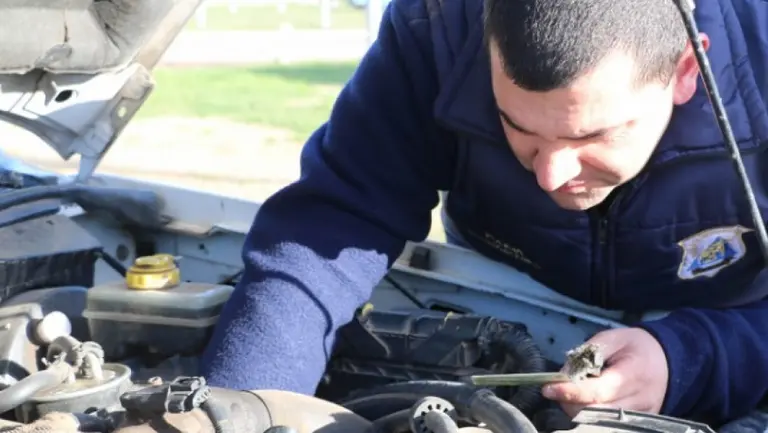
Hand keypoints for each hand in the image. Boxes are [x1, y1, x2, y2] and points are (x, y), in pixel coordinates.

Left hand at [541, 327, 668, 417]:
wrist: (668, 360)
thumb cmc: (638, 347)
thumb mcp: (614, 337)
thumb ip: (588, 352)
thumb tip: (565, 372)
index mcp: (634, 374)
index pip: (598, 392)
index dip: (570, 392)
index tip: (548, 388)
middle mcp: (639, 400)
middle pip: (595, 412)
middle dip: (570, 401)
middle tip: (560, 387)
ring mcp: (641, 416)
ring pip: (598, 422)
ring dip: (578, 409)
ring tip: (575, 391)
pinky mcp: (639, 424)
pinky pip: (607, 424)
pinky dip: (590, 414)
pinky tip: (587, 400)